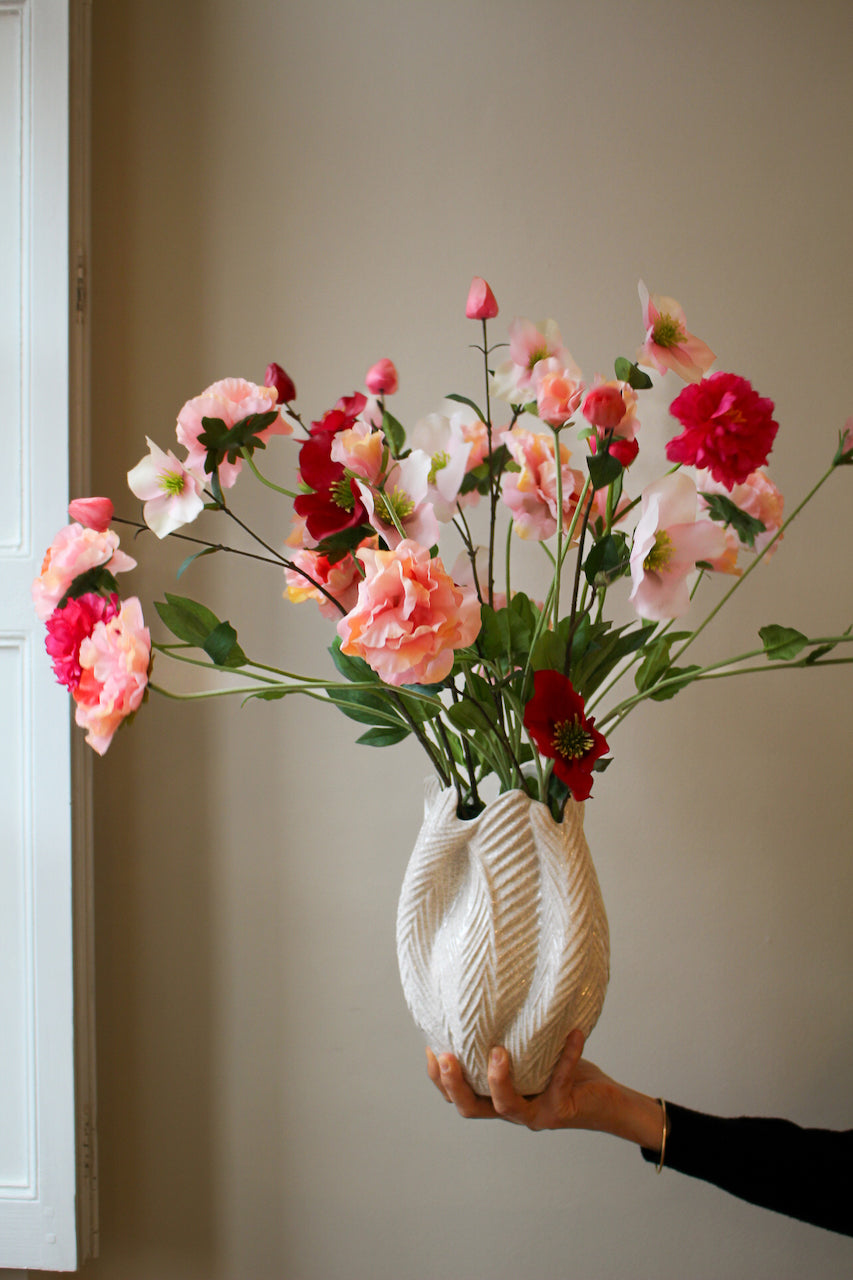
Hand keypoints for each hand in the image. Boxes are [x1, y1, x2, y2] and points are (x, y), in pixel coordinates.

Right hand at [426, 1032, 663, 1146]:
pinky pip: (561, 1080)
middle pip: (471, 1108)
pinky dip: (567, 1055)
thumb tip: (486, 988)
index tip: (431, 1048)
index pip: (458, 1095)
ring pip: (507, 1107)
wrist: (602, 1101)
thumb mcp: (528, 1053)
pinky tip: (575, 1033)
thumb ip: (508, 1037)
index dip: (439, 1079)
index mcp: (495, 1097)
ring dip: (499, 1081)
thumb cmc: (559, 1070)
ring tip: (499, 1052)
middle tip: (445, 1056)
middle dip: (454, 1084)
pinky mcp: (562, 1109)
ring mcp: (535, 1113)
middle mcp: (510, 1110)